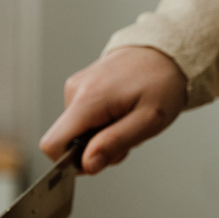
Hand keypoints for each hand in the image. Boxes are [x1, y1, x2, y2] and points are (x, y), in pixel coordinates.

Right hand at [40, 46, 187, 173]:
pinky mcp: (79, 87)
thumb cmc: (162, 84)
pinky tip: (120, 112)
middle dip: (94, 149)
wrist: (165, 52)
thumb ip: (115, 143)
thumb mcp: (149, 121)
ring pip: (75, 131)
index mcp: (88, 100)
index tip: (98, 160)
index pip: (52, 144)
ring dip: (101, 136)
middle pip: (66, 140)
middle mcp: (75, 91)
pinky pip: (81, 118)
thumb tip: (86, 164)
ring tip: (126, 120)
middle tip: (126, 136)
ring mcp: (75, 87)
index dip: (70, 162)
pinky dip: (101, 123)